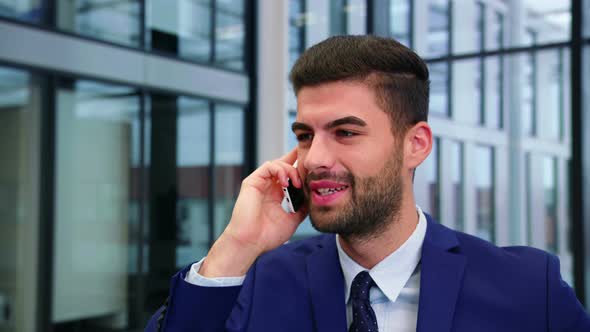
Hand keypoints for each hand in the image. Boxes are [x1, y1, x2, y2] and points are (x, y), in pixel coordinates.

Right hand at [200, 148, 307, 276]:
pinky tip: (286, 182)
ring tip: (297, 183)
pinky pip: (268, 166)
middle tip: (308, 169)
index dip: (299, 166)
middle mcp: (268, 187)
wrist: (251, 243)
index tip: (312, 164)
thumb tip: (313, 197)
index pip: (288, 175)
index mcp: (276, 195)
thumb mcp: (292, 220)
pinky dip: (279, 170)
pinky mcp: (252, 182)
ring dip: (290, 170)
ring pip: (277, 164)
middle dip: (297, 161)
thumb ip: (302, 207)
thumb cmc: (267, 235)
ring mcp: (260, 183)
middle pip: (283, 164)